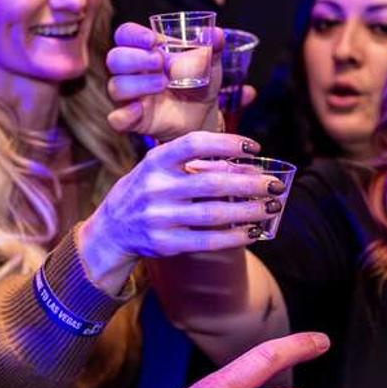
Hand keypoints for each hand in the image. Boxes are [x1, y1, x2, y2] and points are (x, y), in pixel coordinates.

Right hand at [78, 130, 281, 290]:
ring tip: (271, 207)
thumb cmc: (146, 191)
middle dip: (250, 183)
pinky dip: (234, 237)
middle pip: (212, 183)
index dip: (227, 143)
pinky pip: (207, 241)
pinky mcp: (165, 243)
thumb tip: (247, 165)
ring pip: (214, 214)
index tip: (254, 147)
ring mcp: (159, 217)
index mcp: (155, 161)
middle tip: (275, 184)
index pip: (195, 144)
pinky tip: (254, 232)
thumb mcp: (159, 168)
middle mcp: (155, 187)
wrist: (111, 230)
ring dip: (248, 211)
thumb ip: (196, 163)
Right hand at [108, 22, 241, 141]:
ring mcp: (130, 96)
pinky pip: (116, 119)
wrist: (204, 114)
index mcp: (145, 49)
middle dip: (135, 59)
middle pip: (114, 59)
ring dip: (137, 84)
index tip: (152, 40)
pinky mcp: (133, 120)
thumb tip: (216, 33)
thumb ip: (212, 45)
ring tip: (163, 84)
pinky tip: (139, 110)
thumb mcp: (209, 61)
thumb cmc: (198, 81)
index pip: (125, 34)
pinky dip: (123, 115)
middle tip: (160, 63)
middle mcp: (132, 71)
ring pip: (115, 87)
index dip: (133, 35)